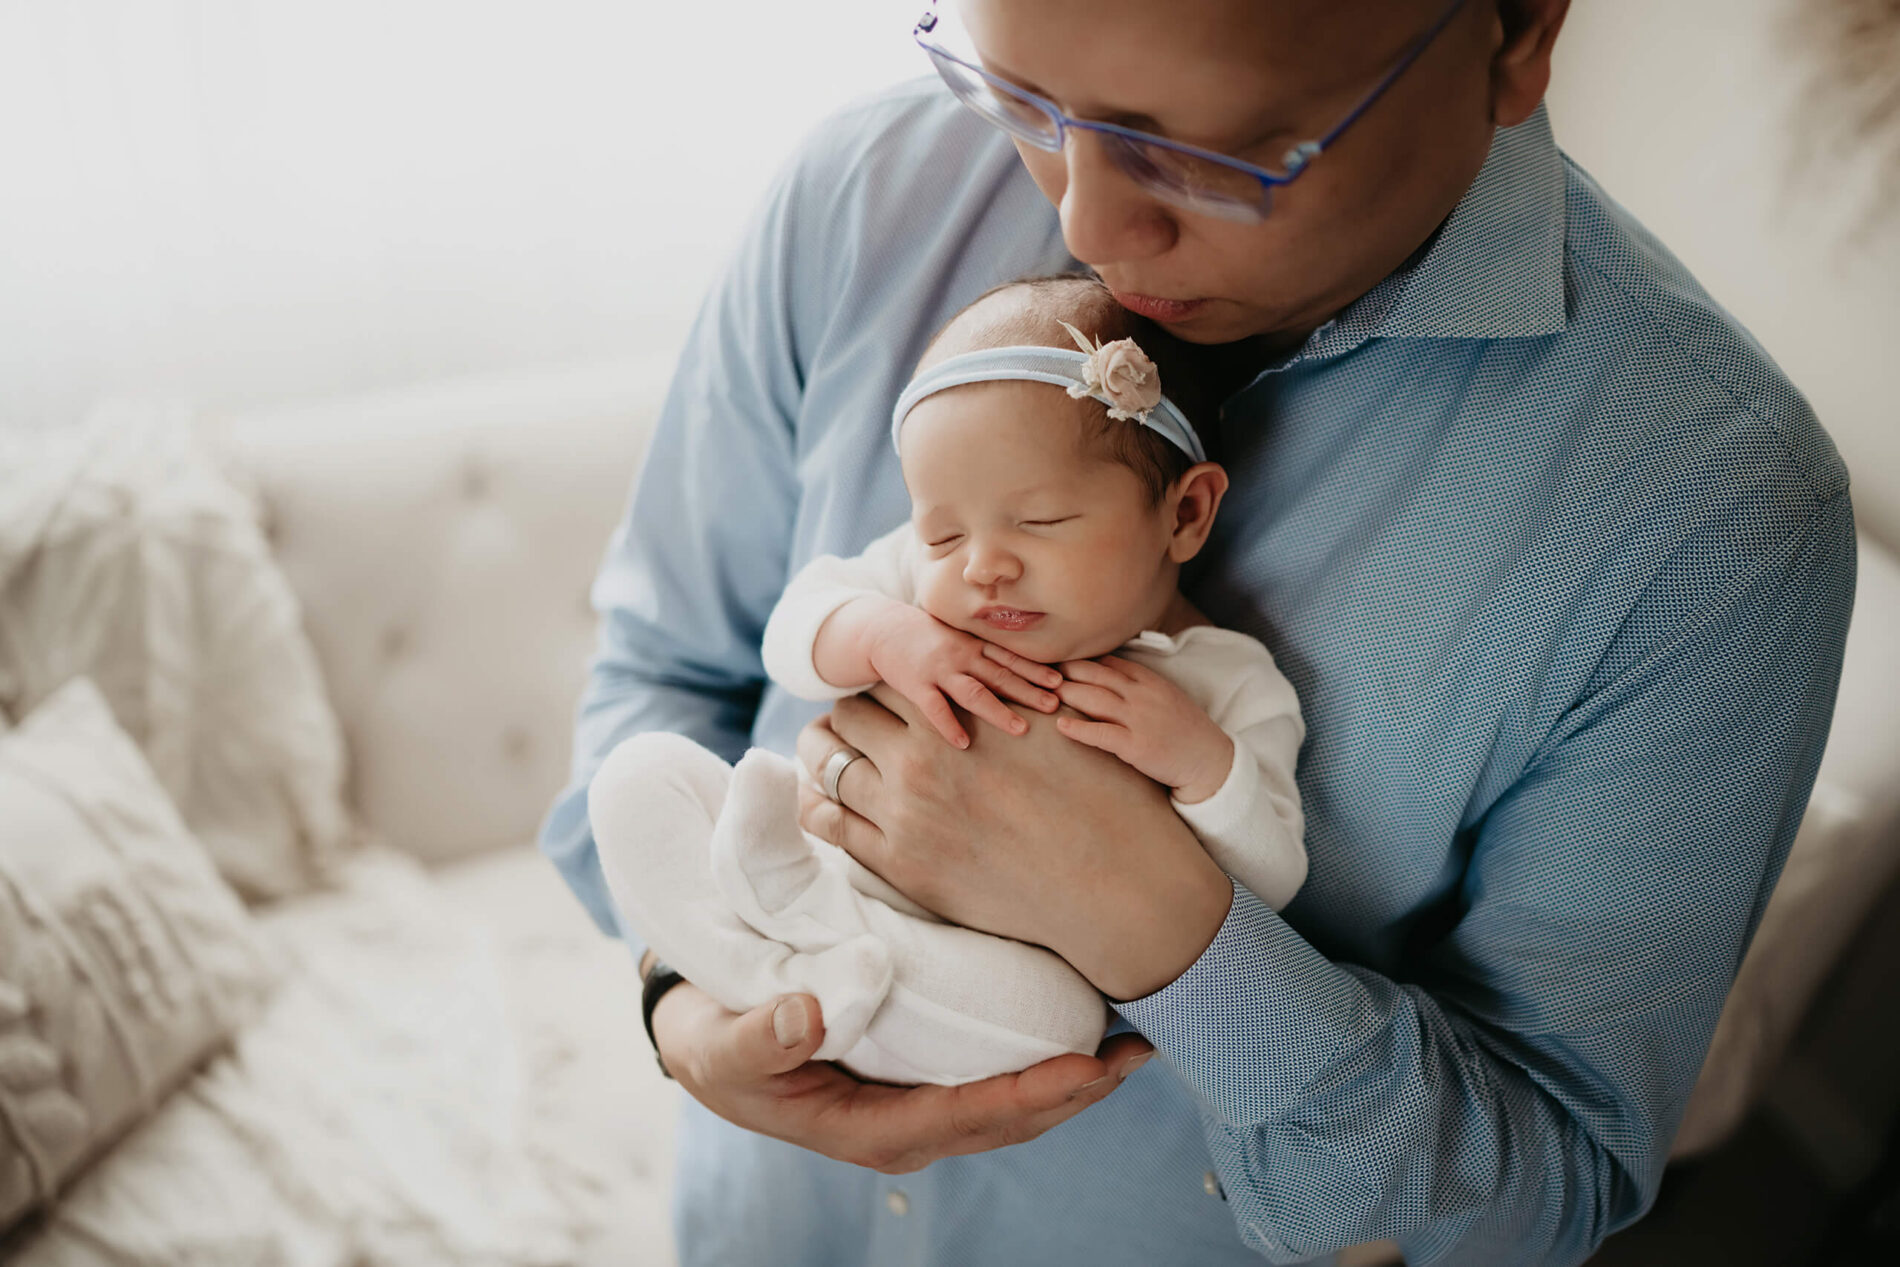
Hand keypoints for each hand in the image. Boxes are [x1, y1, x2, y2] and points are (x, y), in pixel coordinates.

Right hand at [650, 982, 1153, 1172]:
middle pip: (1006, 1118)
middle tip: (1138, 1051)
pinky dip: (1044, 1054)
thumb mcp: (722, 1042)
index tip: (1084, 1069)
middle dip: (1075, 1091)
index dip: (1028, 1096)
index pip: (963, 1117)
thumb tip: (804, 1016)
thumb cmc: (716, 1042)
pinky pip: (995, 1075)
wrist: (705, 1036)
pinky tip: (1083, 1024)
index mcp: (864, 1129)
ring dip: (1073, 1078)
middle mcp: (903, 1125)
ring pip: (1011, 1103)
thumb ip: (760, 1036)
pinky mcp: (923, 1073)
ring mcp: (916, 1103)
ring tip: (1131, 1040)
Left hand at [797, 688, 1232, 1000]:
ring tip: (822, 753)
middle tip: (846, 724)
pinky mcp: (901, 863)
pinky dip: (820, 807)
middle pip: (854, 716)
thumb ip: (1017, 691)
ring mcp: (907, 812)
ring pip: (834, 765)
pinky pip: (834, 824)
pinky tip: (820, 803)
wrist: (1109, 881)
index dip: (885, 685)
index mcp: (962, 714)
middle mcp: (925, 756)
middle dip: (851, 717)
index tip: (880, 695)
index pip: (892, 680)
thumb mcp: (1062, 723)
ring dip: (824, 755)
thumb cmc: (1101, 798)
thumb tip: (999, 665)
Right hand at [863, 603, 1060, 748]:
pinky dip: (949, 726)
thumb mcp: (959, 637)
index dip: (1036, 670)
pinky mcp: (916, 685)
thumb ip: (984, 652)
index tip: (1061, 682)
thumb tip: (1017, 670)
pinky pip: (935, 708)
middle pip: (1000, 675)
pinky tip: (963, 742)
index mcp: (974, 645)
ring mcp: (939, 670)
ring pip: (973, 692)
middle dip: (1028, 691)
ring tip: (1020, 729)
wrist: (883, 630)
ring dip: (998, 710)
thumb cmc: (928, 638)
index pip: (1010, 658)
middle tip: (1054, 706)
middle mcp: (961, 656)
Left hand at [1053, 655, 1234, 803]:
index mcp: (1148, 679)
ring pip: (1094, 699)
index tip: (1054, 657)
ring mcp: (1139, 719)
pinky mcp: (1137, 746)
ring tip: (1041, 692)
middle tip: (1037, 669)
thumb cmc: (1184, 730)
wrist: (1210, 760)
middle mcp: (1142, 694)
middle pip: (1095, 675)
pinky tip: (1060, 725)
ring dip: (1065, 693)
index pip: (1106, 661)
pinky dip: (1079, 729)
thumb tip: (1104, 672)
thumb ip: (1136, 682)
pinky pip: (1102, 734)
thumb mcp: (1164, 695)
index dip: (1078, 659)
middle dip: (1064, 670)